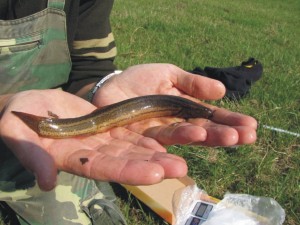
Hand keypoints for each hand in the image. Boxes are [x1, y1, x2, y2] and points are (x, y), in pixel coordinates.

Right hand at [0, 89, 186, 190]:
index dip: (129, 171)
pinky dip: (151, 131)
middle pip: (128, 160)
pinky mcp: (109, 125)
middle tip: (182, 167)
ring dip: (160, 148)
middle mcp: (95, 153)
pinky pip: (132, 128)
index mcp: (75, 159)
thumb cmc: (19, 120)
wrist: (29, 107)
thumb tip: (45, 182)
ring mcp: (104, 139)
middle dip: (155, 164)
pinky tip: (171, 130)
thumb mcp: (18, 135)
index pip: (104, 169)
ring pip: (136, 145)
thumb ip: (34, 157)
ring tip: (184, 150)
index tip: (155, 173)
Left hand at [94, 63, 256, 145]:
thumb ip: (191, 83)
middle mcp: (174, 125)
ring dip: (202, 139)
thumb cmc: (138, 81)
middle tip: (247, 136)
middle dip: (223, 133)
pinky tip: (182, 156)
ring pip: (182, 139)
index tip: (251, 126)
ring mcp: (156, 134)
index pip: (210, 116)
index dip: (229, 121)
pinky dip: (167, 152)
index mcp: (183, 109)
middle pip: (201, 131)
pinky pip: (153, 147)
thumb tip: (221, 91)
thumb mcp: (167, 74)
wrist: (109, 86)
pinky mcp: (137, 141)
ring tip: (222, 138)